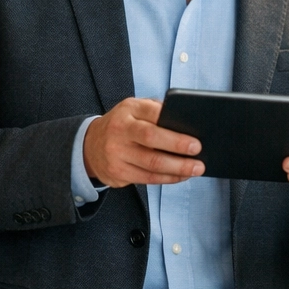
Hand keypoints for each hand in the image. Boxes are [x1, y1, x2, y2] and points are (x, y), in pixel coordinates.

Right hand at [83, 97, 203, 187]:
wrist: (90, 146)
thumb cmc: (123, 126)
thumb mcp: (134, 110)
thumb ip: (156, 111)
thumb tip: (187, 123)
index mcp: (128, 110)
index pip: (153, 113)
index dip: (173, 124)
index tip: (194, 136)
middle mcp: (119, 129)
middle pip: (152, 139)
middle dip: (178, 146)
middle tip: (198, 151)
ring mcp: (117, 153)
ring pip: (152, 163)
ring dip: (178, 168)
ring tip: (196, 168)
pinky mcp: (117, 172)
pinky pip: (148, 178)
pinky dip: (168, 178)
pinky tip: (181, 176)